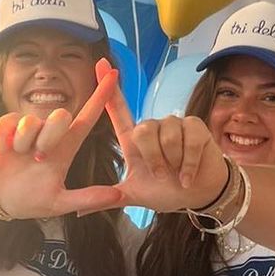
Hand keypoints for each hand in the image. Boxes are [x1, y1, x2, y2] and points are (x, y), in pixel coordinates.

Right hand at [0, 66, 125, 219]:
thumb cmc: (28, 199)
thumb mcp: (59, 203)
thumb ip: (87, 199)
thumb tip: (118, 194)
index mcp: (65, 148)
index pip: (88, 118)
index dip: (100, 96)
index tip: (114, 72)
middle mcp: (48, 133)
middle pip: (60, 115)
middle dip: (50, 135)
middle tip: (37, 157)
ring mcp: (27, 128)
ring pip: (32, 121)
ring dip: (24, 142)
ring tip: (18, 157)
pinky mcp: (5, 126)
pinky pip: (8, 122)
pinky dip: (4, 140)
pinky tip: (2, 152)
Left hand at [97, 60, 227, 212]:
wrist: (199, 195)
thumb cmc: (166, 191)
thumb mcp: (134, 196)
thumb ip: (107, 198)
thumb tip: (76, 211)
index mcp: (135, 139)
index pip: (119, 109)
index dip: (109, 88)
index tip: (101, 64)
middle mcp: (154, 127)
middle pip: (144, 130)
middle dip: (154, 158)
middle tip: (162, 174)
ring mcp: (176, 124)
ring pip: (167, 136)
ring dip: (172, 162)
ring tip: (177, 174)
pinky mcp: (196, 127)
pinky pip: (189, 140)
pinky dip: (188, 163)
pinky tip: (189, 175)